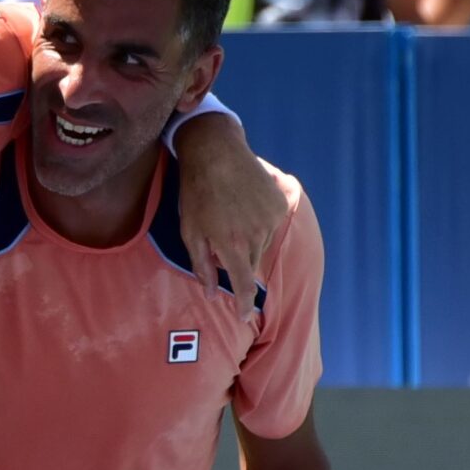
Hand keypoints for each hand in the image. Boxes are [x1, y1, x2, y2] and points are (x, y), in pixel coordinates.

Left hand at [172, 116, 285, 322]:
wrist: (216, 152)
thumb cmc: (196, 194)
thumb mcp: (190, 232)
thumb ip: (202, 266)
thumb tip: (211, 294)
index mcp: (232, 245)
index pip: (244, 285)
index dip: (244, 305)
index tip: (244, 317)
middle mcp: (256, 235)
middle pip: (251, 264)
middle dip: (238, 260)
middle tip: (222, 238)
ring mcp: (271, 219)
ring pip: (262, 245)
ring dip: (248, 240)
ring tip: (231, 216)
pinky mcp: (279, 204)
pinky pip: (271, 225)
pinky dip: (259, 222)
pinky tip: (244, 205)